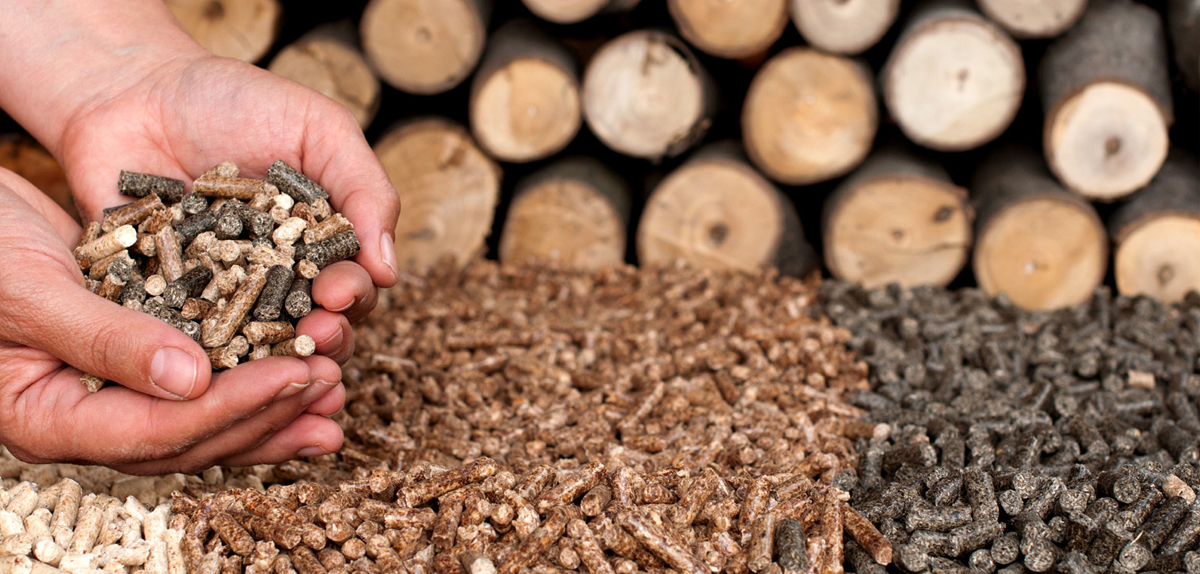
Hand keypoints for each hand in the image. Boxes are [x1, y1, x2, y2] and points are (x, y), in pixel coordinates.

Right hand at [0, 170, 346, 473]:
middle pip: (188, 439)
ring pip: (202, 418)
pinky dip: (250, 372)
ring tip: (334, 392)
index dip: (231, 408)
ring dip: (271, 406)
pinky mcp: (135, 358)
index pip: (153, 433)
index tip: (296, 376)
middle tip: (331, 390)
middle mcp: (82, 419)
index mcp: (44, 420)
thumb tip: (193, 383)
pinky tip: (302, 361)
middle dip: (266, 415)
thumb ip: (105, 339)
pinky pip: (201, 379)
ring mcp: (108, 393)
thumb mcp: (29, 288)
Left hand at [57, 52, 399, 364]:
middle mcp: (274, 280)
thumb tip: (389, 270)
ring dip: (269, 362)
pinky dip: (194, 356)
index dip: (351, 299)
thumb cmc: (236, 101)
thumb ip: (365, 190)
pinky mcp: (159, 304)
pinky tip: (202, 362)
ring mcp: (217, 297)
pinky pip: (181, 340)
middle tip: (313, 333)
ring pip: (254, 350)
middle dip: (321, 340)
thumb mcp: (320, 129)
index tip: (335, 293)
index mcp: (319, 246)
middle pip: (310, 330)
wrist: (134, 89)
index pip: (351, 289)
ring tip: (268, 359)